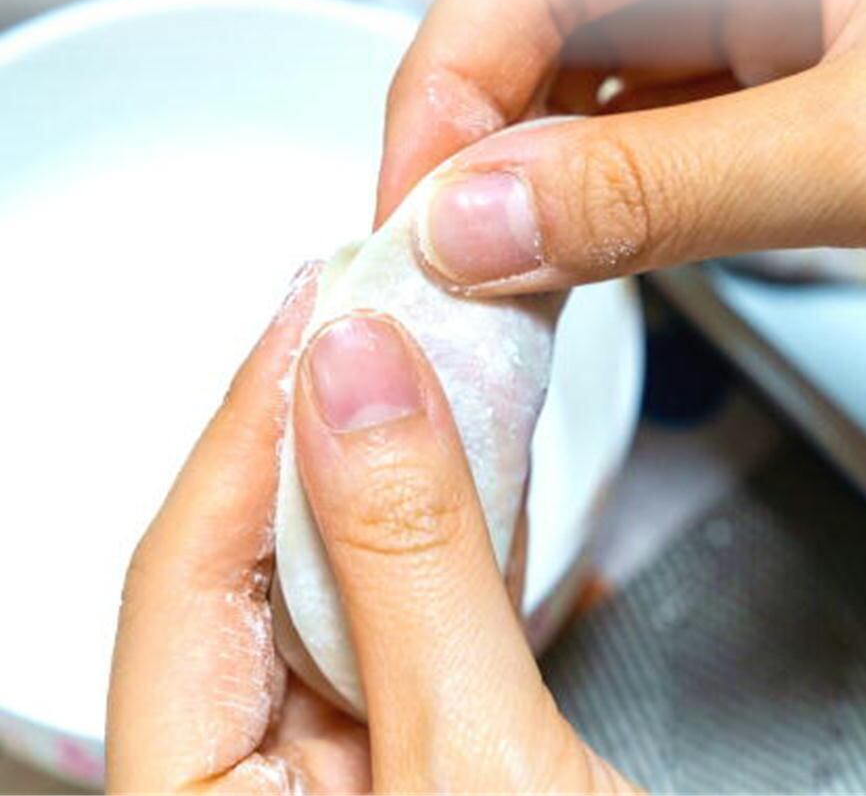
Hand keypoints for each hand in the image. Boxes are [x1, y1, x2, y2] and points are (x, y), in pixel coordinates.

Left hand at [106, 267, 635, 792]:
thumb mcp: (484, 769)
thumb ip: (411, 563)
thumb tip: (358, 380)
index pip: (187, 581)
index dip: (254, 421)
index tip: (323, 304)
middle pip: (257, 570)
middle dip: (325, 426)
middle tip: (374, 304)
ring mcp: (338, 782)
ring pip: (343, 581)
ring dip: (400, 468)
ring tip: (434, 355)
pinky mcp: (420, 762)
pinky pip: (414, 621)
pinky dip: (457, 536)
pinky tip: (490, 469)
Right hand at [378, 0, 865, 295]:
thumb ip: (660, 193)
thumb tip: (483, 224)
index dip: (453, 79)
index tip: (413, 204)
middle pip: (551, 9)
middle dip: (488, 136)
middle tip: (448, 253)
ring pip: (600, 72)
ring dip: (545, 175)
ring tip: (509, 268)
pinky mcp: (792, 66)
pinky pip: (662, 118)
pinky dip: (615, 189)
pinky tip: (588, 245)